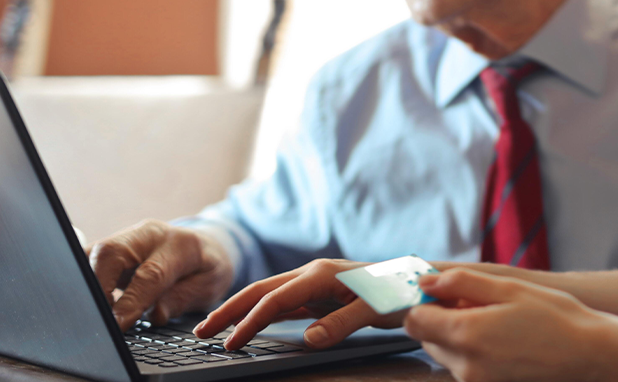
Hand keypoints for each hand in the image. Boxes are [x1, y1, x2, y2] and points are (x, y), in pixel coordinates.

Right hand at [87, 220, 233, 329]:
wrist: (204, 246)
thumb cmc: (206, 268)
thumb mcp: (209, 286)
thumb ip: (182, 299)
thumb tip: (156, 314)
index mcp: (180, 244)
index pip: (150, 273)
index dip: (131, 301)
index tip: (118, 324)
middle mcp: (149, 235)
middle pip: (111, 253)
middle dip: (99, 287)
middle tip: (100, 318)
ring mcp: (127, 237)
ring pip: (94, 253)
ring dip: (87, 283)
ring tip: (94, 312)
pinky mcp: (111, 246)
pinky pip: (88, 258)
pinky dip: (84, 279)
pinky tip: (88, 300)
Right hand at [193, 259, 406, 350]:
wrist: (418, 281)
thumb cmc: (399, 292)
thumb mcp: (375, 310)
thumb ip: (342, 323)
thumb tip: (308, 339)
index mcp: (321, 274)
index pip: (275, 299)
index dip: (250, 322)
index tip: (230, 343)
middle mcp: (312, 274)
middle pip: (260, 291)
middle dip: (229, 310)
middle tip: (200, 332)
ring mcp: (314, 283)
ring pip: (268, 295)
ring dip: (240, 311)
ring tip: (214, 329)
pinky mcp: (319, 293)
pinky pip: (283, 304)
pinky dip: (261, 314)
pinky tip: (249, 325)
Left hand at [405, 268, 609, 381]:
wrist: (588, 354)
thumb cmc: (554, 317)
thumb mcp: (508, 287)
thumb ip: (461, 283)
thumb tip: (426, 282)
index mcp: (466, 334)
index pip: (414, 320)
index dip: (425, 301)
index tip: (443, 290)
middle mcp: (465, 365)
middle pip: (427, 337)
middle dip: (442, 317)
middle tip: (476, 302)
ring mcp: (476, 381)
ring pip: (445, 352)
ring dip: (457, 334)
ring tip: (494, 319)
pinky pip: (464, 365)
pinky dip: (472, 349)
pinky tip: (502, 337)